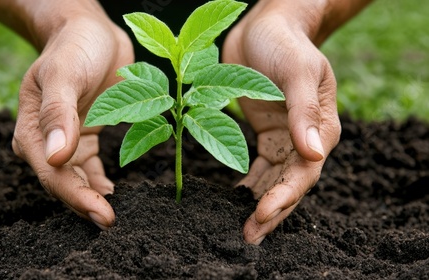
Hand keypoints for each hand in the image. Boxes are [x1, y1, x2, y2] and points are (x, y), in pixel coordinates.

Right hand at [11, 3, 133, 228]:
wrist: (89, 33)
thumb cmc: (73, 49)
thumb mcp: (64, 75)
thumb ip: (59, 114)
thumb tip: (56, 156)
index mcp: (32, 131)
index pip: (53, 175)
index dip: (76, 197)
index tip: (102, 214)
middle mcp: (47, 143)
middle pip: (65, 184)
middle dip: (86, 205)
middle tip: (111, 224)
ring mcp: (69, 142)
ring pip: (79, 181)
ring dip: (94, 198)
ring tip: (114, 216)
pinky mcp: (88, 137)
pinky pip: (93, 169)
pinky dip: (101, 183)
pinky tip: (113, 193)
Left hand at [223, 1, 340, 243]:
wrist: (264, 27)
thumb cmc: (284, 43)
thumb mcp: (297, 71)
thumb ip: (304, 110)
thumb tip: (315, 152)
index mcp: (320, 126)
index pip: (305, 170)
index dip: (285, 194)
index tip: (261, 213)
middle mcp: (304, 138)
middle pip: (290, 183)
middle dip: (272, 211)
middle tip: (249, 236)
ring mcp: (284, 138)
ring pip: (274, 181)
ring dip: (260, 205)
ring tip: (244, 230)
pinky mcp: (265, 135)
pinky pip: (259, 168)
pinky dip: (249, 186)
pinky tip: (236, 201)